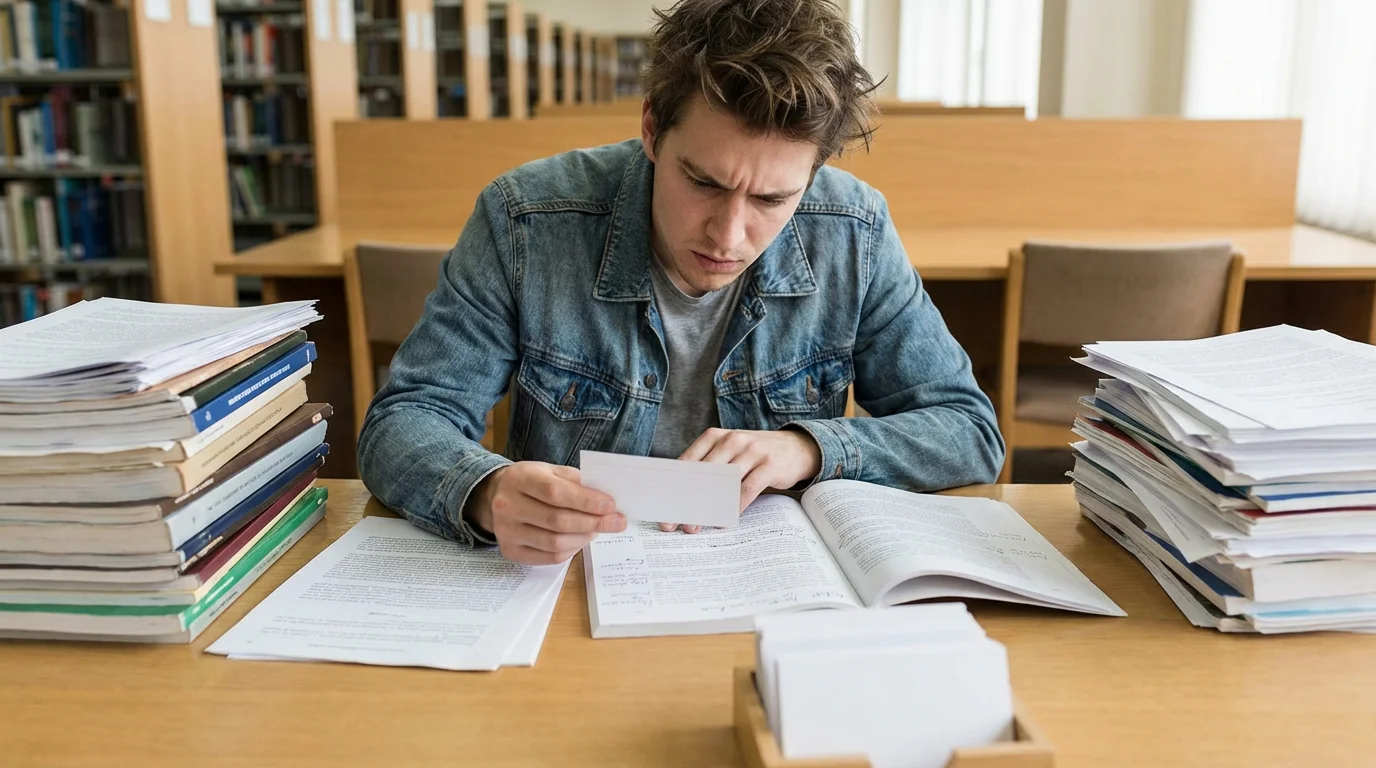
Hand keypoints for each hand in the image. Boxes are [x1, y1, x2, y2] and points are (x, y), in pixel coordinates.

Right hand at [465, 461, 626, 564]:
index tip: (611, 505)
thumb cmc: (531, 482)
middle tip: (616, 522)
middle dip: (593, 522)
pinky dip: (571, 550)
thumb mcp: (550, 471)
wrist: (495, 497)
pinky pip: (549, 557)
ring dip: (584, 537)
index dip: (586, 501)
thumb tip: (606, 501)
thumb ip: (575, 482)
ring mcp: (506, 532)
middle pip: (557, 520)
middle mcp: (507, 506)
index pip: (555, 493)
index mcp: (519, 479)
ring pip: (555, 543)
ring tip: (598, 529)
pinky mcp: (511, 551)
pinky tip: (580, 539)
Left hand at [659, 428, 822, 532]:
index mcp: (715, 436)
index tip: (664, 507)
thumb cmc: (754, 454)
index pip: (689, 461)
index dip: (674, 486)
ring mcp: (752, 452)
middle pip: (703, 474)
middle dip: (687, 500)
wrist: (796, 447)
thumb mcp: (729, 451)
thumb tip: (681, 495)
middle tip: (675, 522)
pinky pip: (748, 490)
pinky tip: (725, 519)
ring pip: (724, 483)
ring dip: (708, 507)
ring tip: (696, 525)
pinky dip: (735, 507)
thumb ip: (708, 465)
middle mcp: (732, 440)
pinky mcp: (769, 466)